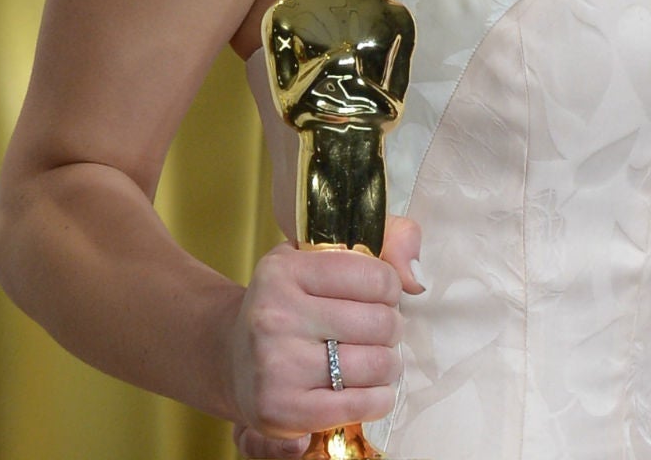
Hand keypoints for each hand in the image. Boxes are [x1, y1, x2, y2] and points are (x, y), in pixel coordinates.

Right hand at [227, 216, 424, 454]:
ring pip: (377, 365)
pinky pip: (360, 405)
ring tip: (369, 360)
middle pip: (381, 323)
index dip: (389, 289)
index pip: (377, 276)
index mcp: (284, 270)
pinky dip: (378, 400)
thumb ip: (387, 239)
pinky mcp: (280, 410)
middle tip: (374, 334)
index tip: (375, 297)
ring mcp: (275, 366)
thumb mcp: (321, 255)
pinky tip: (368, 391)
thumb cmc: (292, 304)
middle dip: (389, 330)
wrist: (234, 360)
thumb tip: (416, 277)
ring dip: (386, 366)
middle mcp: (274, 316)